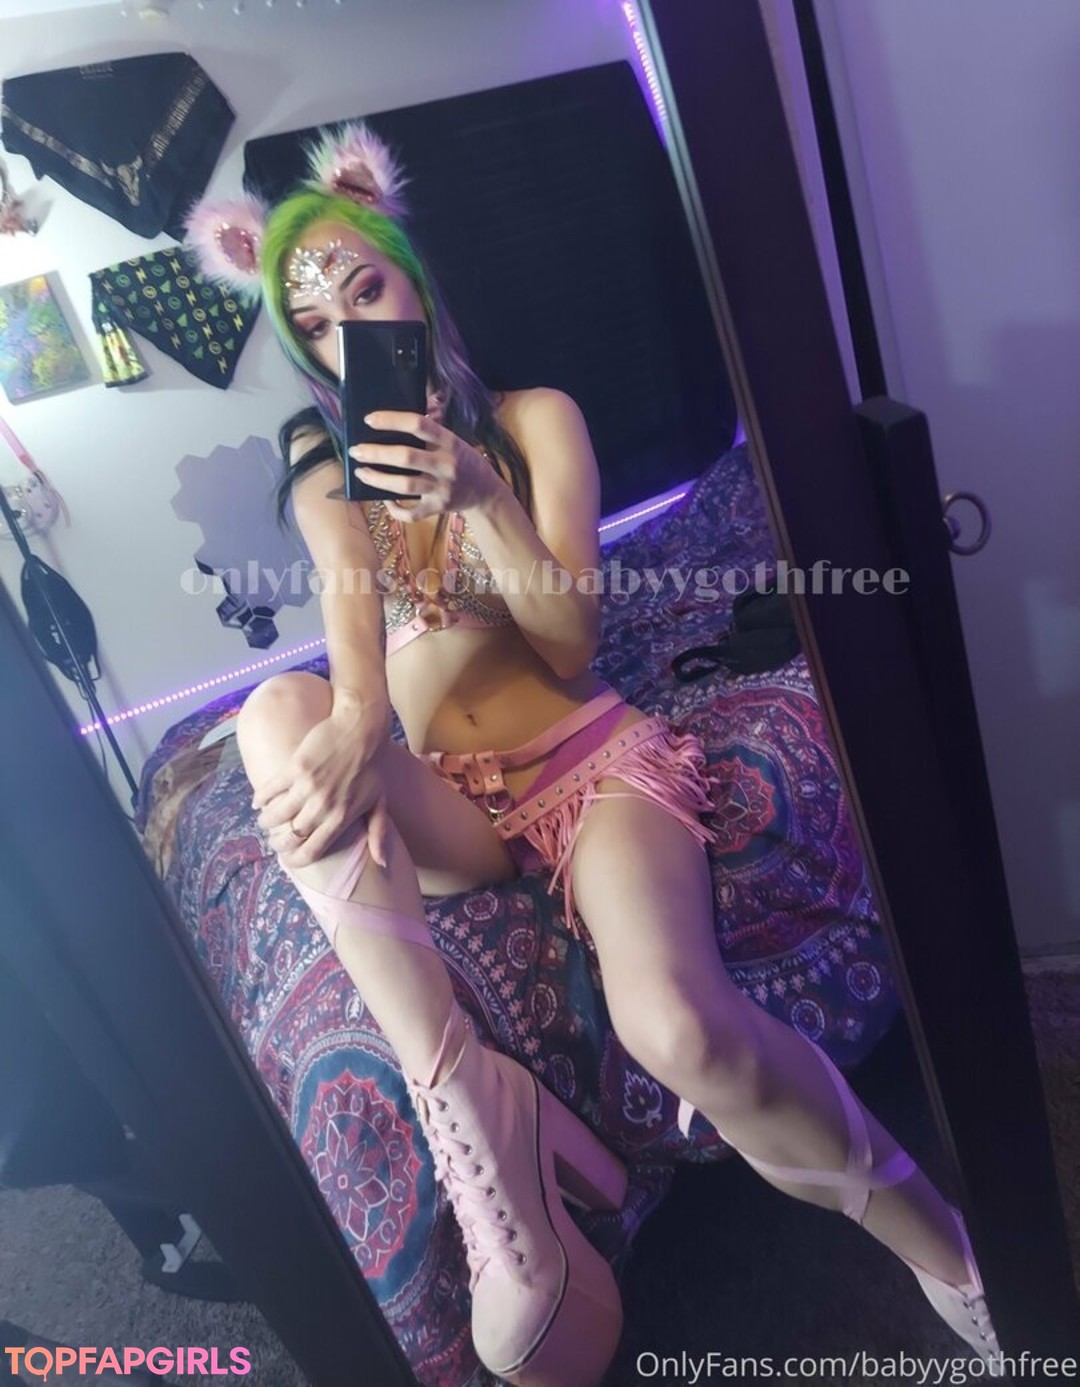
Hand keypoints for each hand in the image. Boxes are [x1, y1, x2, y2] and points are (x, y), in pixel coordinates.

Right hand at [250, 704, 391, 870]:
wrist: (361, 729)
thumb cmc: (373, 766)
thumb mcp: (380, 802)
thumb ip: (379, 834)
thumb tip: (381, 864)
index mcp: (342, 818)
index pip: (312, 850)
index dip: (295, 860)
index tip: (288, 859)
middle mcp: (323, 806)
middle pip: (291, 836)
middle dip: (279, 843)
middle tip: (274, 840)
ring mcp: (308, 787)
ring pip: (276, 816)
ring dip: (267, 821)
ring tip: (265, 819)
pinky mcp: (295, 768)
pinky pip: (270, 789)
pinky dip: (260, 798)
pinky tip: (258, 801)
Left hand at [350, 408, 500, 521]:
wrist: (486, 492)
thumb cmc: (464, 460)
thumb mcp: (455, 440)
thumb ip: (434, 428)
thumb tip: (412, 407)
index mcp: (450, 442)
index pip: (419, 424)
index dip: (392, 420)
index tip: (369, 420)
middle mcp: (446, 464)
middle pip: (406, 457)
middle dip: (377, 453)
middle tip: (355, 450)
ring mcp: (442, 488)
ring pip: (405, 486)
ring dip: (378, 479)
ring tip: (360, 471)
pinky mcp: (438, 508)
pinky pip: (412, 513)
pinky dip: (396, 510)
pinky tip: (384, 500)